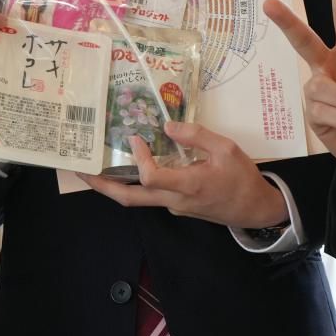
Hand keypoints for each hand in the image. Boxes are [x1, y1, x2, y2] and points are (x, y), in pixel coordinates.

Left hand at [77, 120, 289, 228]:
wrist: (255, 210)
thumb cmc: (243, 178)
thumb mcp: (227, 149)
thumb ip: (198, 135)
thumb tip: (168, 126)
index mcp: (189, 185)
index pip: (151, 177)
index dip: (138, 159)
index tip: (135, 138)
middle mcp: (175, 200)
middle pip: (130, 199)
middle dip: (102, 186)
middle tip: (80, 170)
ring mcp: (174, 206)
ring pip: (137, 199)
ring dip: (113, 185)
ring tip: (94, 168)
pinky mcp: (177, 205)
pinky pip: (150, 195)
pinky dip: (134, 182)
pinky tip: (128, 167)